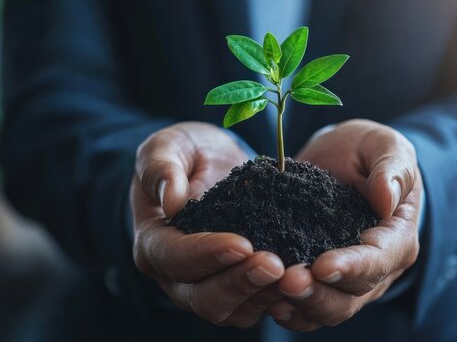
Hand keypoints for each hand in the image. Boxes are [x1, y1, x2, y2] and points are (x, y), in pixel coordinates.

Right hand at [131, 122, 284, 326]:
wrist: (214, 165)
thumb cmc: (186, 153)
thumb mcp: (168, 145)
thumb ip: (161, 167)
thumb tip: (171, 200)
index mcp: (153, 243)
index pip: (174, 258)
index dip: (206, 254)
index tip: (242, 243)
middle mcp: (176, 277)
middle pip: (204, 298)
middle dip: (241, 283)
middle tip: (275, 264)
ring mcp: (208, 288)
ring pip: (234, 311)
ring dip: (264, 295)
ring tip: (295, 275)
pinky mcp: (239, 291)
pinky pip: (257, 306)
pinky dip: (279, 298)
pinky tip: (303, 279)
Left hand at [267, 119, 421, 330]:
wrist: (341, 162)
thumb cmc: (367, 152)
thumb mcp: (383, 146)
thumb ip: (392, 168)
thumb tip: (385, 198)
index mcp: (396, 238)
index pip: (378, 260)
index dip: (351, 267)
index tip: (323, 266)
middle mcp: (375, 270)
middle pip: (350, 297)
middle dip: (318, 293)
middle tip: (287, 281)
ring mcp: (346, 281)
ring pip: (327, 309)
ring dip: (299, 305)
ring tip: (272, 293)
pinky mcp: (319, 282)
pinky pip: (305, 308)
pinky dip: (288, 310)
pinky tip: (264, 302)